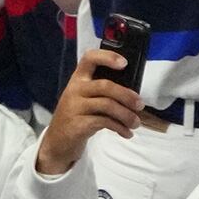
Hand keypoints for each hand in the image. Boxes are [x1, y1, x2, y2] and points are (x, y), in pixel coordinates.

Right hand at [36, 46, 142, 176]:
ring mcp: (74, 107)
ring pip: (107, 105)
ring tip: (135, 123)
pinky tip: (126, 133)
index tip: (124, 63)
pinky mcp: (77, 124)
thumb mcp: (86, 99)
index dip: (107, 57)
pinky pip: (104, 122)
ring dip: (127, 115)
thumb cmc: (79, 116)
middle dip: (127, 95)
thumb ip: (103, 91)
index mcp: (78, 79)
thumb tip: (133, 94)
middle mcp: (74, 89)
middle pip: (105, 85)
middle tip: (140, 105)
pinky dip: (120, 128)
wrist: (58, 140)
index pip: (90, 59)